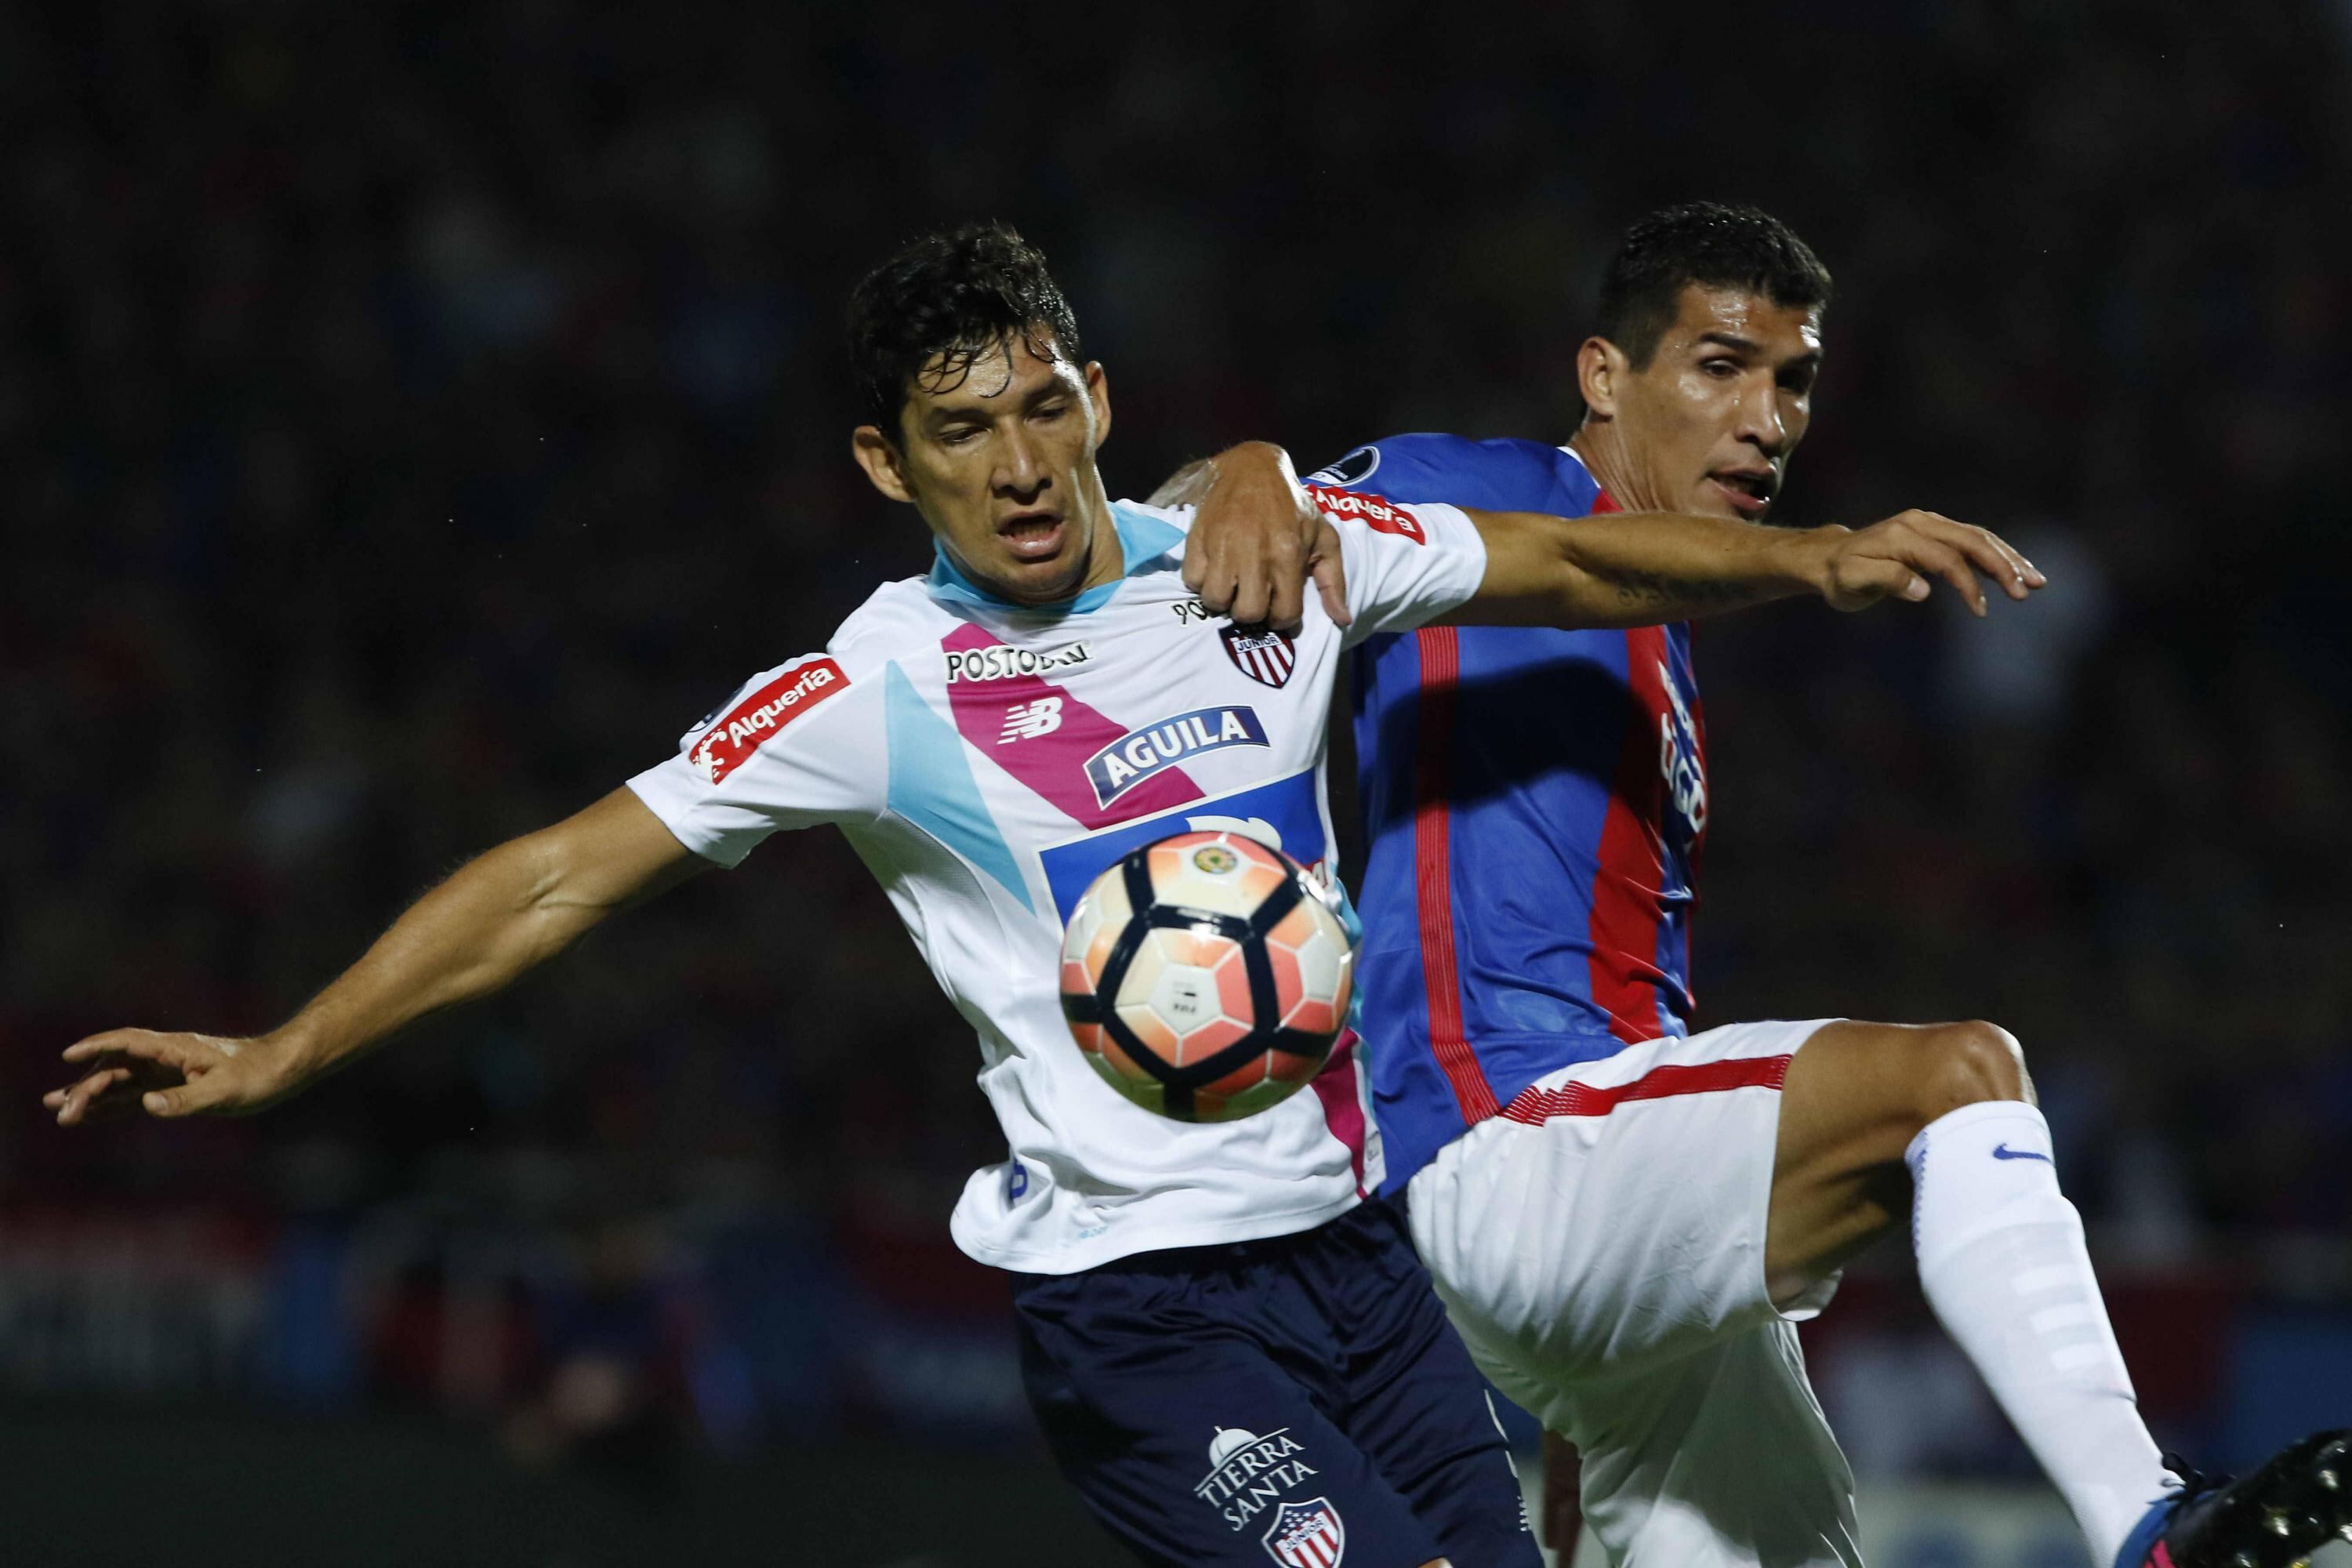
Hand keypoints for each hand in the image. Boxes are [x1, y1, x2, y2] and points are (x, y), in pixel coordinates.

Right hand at [44, 1029, 306, 1123]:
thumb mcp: (224, 1091)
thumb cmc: (259, 1075)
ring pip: (121, 1082)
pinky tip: (91, 1116)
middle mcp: (166, 1057)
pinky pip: (135, 1095)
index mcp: (176, 1049)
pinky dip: (112, 1105)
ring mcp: (168, 1072)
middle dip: (86, 1086)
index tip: (69, 1055)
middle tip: (59, 1110)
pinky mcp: (175, 1087)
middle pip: (116, 1067)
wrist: (283, 1068)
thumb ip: (185, 1100)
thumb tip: (146, 1104)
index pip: (128, 1043)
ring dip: (92, 1096)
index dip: (97, 1047)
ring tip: (60, 1112)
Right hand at [1181, 443, 1351, 631]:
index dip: (1282, 617)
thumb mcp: (1323, 536)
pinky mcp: (1197, 539)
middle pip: (1247, 613)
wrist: (1252, 468)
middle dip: (1252, 611)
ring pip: (1215, 601)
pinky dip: (1202, 580)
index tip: (1278, 605)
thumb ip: (1334, 580)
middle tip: (1253, 594)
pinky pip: (1192, 580)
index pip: (1284, 614)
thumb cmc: (1292, 505)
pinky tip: (1215, 568)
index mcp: (1288, 554)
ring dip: (1224, 598)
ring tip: (1232, 583)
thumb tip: (1342, 618)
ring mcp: (1222, 546)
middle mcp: (1254, 553)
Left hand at [1805, 511, 2044, 615]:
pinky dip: (1996, 554)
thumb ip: (1885, 582)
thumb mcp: (1851, 582)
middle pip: (1972, 540)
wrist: (1827, 558)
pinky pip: (1971, 539)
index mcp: (1903, 535)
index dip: (1968, 585)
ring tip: (2036, 581)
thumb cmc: (1839, 576)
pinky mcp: (1934, 530)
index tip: (1980, 612)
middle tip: (2028, 591)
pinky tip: (2014, 571)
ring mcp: (1929, 523)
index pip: (1947, 558)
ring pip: (1978, 537)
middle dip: (2004, 566)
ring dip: (2008, 558)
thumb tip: (1922, 589)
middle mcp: (1920, 522)